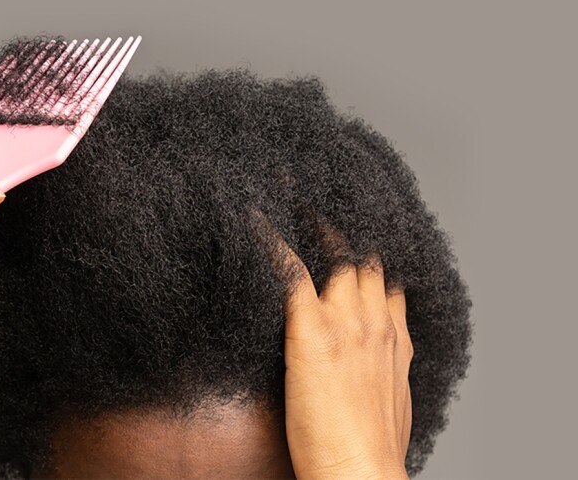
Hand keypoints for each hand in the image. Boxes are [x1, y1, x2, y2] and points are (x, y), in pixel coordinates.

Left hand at [250, 209, 411, 478]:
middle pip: (360, 258)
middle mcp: (373, 322)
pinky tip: (250, 216)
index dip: (366, 257)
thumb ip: (381, 374)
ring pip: (332, 252)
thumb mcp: (388, 406)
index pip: (383, 282)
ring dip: (311, 221)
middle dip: (339, 226)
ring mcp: (345, 323)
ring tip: (288, 190)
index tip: (351, 237)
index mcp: (392, 342)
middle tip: (315, 199)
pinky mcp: (312, 330)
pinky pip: (289, 271)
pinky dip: (268, 240)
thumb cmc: (368, 453)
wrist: (361, 474)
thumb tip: (370, 368)